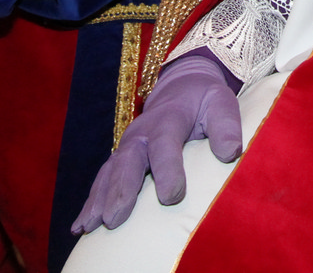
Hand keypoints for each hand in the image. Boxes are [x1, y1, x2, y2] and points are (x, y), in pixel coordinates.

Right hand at [71, 51, 243, 233]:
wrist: (181, 87)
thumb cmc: (204, 100)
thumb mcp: (221, 103)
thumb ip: (226, 125)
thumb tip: (230, 152)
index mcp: (169, 119)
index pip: (165, 143)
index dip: (167, 169)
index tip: (171, 196)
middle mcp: (142, 133)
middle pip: (128, 160)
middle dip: (120, 190)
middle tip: (114, 218)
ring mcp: (128, 146)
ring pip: (110, 173)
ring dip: (100, 200)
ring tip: (91, 226)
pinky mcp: (121, 159)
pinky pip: (103, 181)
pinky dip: (91, 202)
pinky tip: (82, 225)